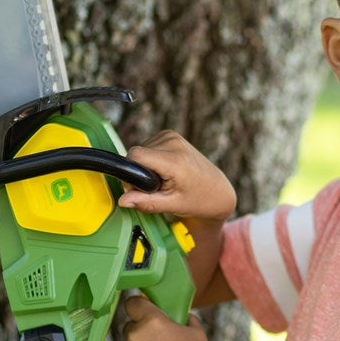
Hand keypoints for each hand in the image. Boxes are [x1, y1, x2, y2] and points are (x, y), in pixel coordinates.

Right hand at [117, 131, 235, 221]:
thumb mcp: (172, 205)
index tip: (139, 187)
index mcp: (174, 160)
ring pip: (141, 150)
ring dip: (146, 166)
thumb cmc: (198, 200)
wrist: (217, 190)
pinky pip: (148, 146)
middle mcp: (173, 143)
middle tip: (158, 188)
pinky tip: (166, 170)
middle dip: (139, 172)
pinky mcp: (171, 134)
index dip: (130, 173)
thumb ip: (146, 202)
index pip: (135, 155)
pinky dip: (152, 160)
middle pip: (136, 154)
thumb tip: (122, 200)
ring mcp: (173, 136)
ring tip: (165, 179)